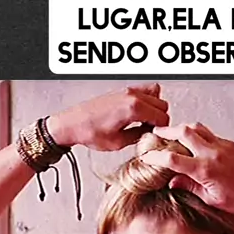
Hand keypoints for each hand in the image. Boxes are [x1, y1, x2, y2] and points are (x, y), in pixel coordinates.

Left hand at [47, 84, 169, 150]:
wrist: (71, 123)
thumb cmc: (89, 132)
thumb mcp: (118, 143)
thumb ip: (139, 136)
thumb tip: (149, 133)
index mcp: (133, 108)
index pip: (162, 116)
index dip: (162, 129)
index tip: (155, 136)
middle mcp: (132, 96)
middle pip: (161, 104)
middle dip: (159, 118)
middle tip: (150, 130)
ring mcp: (126, 91)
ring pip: (155, 95)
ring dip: (154, 108)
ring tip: (144, 122)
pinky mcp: (121, 91)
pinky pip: (143, 91)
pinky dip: (146, 101)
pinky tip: (137, 114)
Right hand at [140, 123, 233, 215]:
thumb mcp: (212, 199)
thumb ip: (190, 187)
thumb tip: (172, 181)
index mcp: (205, 170)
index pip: (172, 159)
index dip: (155, 156)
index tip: (146, 156)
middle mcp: (212, 153)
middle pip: (183, 132)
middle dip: (166, 131)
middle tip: (155, 134)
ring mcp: (221, 146)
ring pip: (196, 127)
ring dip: (181, 128)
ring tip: (172, 134)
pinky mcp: (229, 143)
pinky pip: (208, 134)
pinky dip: (197, 134)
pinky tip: (192, 142)